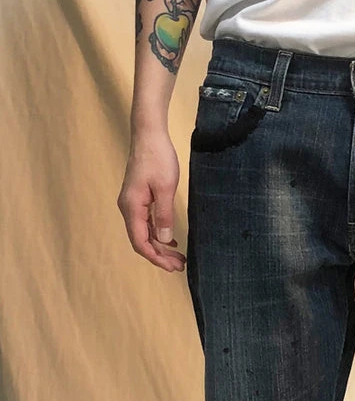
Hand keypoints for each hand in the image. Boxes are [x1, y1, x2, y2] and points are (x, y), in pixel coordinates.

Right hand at [117, 129, 185, 271]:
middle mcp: (128, 208)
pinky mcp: (138, 198)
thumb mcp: (165, 188)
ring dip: (160, 246)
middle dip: (160, 255)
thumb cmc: (157, 157)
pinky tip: (171, 240)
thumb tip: (164, 240)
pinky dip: (158, 234)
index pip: (140, 242)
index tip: (172, 267)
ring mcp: (132, 203)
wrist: (149, 134)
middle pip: (141, 240)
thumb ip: (164, 216)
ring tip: (178, 257)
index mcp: (132, 207)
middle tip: (180, 266)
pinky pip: (146, 222)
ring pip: (144, 232)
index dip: (155, 257)